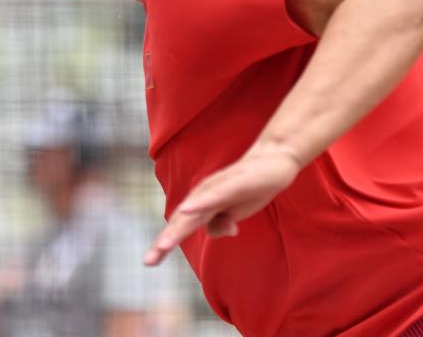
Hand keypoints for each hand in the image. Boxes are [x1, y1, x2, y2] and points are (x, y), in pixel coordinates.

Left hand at [143, 145, 300, 265]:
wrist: (274, 160)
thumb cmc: (251, 186)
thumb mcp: (236, 213)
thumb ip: (221, 224)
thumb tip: (217, 233)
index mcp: (203, 204)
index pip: (180, 226)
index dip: (165, 243)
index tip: (150, 262)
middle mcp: (204, 195)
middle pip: (181, 221)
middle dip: (165, 241)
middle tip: (149, 261)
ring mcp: (217, 188)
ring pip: (194, 211)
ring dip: (178, 229)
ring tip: (164, 246)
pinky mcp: (233, 183)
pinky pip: (214, 195)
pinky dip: (200, 204)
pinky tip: (188, 211)